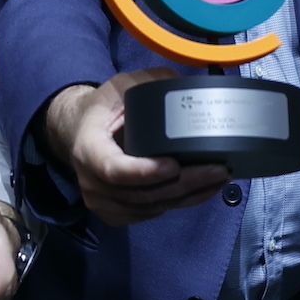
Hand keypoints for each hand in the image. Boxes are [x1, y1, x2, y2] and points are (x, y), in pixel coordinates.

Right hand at [40, 72, 231, 227]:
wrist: (79, 132)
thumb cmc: (103, 108)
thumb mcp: (120, 87)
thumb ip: (151, 84)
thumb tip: (187, 85)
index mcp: (88, 148)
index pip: (115, 169)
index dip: (146, 172)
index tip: (175, 165)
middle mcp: (92, 182)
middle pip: (142, 195)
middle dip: (184, 185)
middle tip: (218, 170)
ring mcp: (102, 203)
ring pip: (152, 208)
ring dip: (188, 197)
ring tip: (219, 179)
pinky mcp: (116, 214)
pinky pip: (151, 215)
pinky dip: (179, 204)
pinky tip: (202, 190)